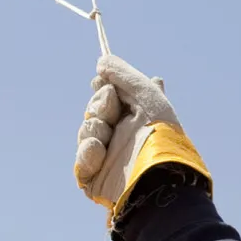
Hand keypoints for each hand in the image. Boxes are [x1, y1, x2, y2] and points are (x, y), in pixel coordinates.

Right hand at [74, 52, 210, 220]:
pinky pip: (81, 160)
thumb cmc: (159, 133)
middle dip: (100, 106)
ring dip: (94, 129)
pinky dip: (87, 153)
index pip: (111, 98)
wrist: (158, 175)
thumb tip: (101, 61)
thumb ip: (124, 74)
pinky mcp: (97, 180)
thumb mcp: (146, 94)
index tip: (101, 80)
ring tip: (106, 136)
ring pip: (86, 133)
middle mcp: (124, 137)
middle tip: (111, 107)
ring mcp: (110, 158)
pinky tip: (99, 151)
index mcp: (137, 119)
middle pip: (94, 112)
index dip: (103, 88)